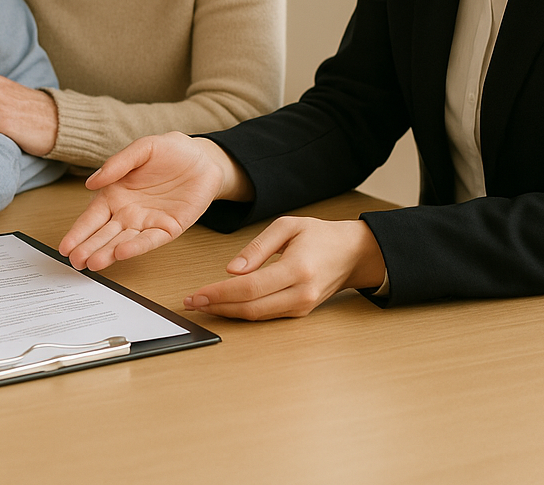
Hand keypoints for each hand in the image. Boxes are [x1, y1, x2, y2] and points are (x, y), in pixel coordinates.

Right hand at [59, 132, 251, 270]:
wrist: (203, 158)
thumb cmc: (171, 151)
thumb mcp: (142, 149)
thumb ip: (117, 164)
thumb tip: (91, 182)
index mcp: (115, 194)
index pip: (91, 217)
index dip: (78, 232)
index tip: (65, 246)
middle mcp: (127, 212)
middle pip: (103, 234)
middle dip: (87, 248)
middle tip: (74, 261)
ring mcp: (146, 222)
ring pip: (122, 241)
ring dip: (107, 253)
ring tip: (93, 263)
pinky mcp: (168, 228)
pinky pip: (150, 240)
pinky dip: (136, 247)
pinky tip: (121, 253)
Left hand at [183, 216, 385, 319]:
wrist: (352, 254)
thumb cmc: (319, 235)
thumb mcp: (287, 227)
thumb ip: (257, 248)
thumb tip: (231, 270)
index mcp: (297, 269)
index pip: (250, 288)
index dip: (220, 293)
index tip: (197, 293)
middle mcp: (300, 294)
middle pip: (251, 308)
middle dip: (217, 307)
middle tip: (191, 302)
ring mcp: (301, 307)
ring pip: (257, 316)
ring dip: (227, 312)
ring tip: (202, 303)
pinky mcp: (299, 313)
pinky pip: (266, 315)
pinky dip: (243, 312)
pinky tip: (225, 305)